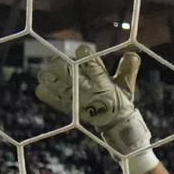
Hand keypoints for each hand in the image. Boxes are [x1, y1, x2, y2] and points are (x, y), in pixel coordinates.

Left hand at [36, 45, 154, 167]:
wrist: (114, 124)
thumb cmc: (120, 100)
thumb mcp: (127, 85)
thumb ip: (128, 69)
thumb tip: (132, 54)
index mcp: (103, 82)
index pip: (91, 63)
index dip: (85, 53)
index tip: (82, 49)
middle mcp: (89, 90)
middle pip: (70, 73)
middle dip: (61, 64)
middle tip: (57, 60)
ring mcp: (78, 101)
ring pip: (60, 85)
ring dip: (51, 77)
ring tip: (45, 72)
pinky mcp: (70, 109)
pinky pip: (55, 100)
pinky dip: (47, 94)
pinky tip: (41, 88)